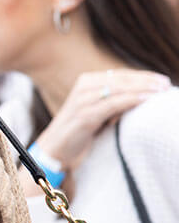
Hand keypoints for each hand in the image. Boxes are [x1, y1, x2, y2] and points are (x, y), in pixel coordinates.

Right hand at [34, 69, 167, 171]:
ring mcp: (82, 100)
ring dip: (142, 88)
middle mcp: (83, 87)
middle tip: (166, 84)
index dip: (143, 76)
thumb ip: (114, 100)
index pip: (120, 75)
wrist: (55, 147)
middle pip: (121, 79)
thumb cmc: (79, 130)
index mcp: (86, 82)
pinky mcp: (84, 115)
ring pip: (118, 89)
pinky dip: (131, 100)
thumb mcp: (97, 110)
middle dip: (146, 81)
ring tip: (160, 90)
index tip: (162, 80)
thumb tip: (142, 95)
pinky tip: (145, 99)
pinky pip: (112, 103)